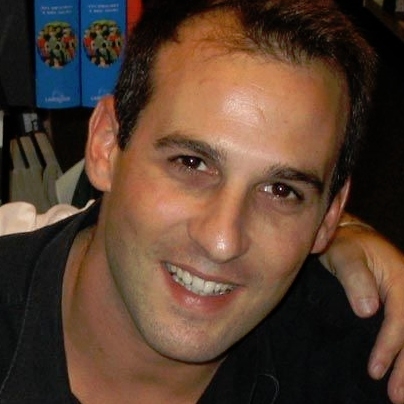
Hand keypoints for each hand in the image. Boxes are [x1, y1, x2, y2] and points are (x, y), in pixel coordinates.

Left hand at [319, 213, 403, 403]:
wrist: (350, 236)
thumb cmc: (345, 246)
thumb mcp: (345, 256)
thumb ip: (355, 280)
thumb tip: (368, 311)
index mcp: (401, 278)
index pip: (400, 319)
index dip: (389, 347)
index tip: (375, 371)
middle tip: (397, 397)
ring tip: (401, 394)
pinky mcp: (402, 302)